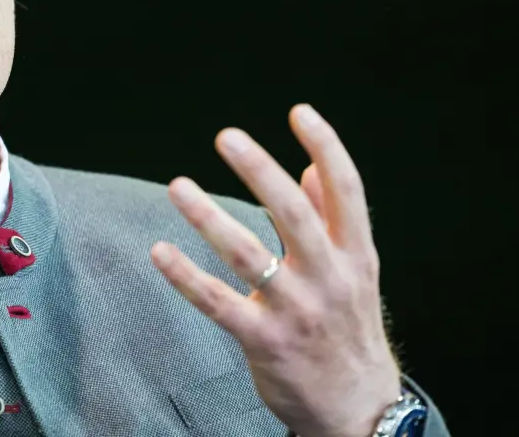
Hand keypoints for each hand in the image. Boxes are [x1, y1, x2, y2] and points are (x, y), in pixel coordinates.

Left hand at [151, 104, 400, 436]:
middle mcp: (329, 279)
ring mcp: (295, 312)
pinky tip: (160, 251)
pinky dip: (186, 276)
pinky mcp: (263, 341)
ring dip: (208, 217)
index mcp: (356, 256)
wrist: (358, 409)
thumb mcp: (356, 273)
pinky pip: (218, 304)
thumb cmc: (348, 329)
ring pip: (247, 255)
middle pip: (295, 215)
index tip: (299, 112)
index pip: (347, 192)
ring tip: (177, 185)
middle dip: (260, 171)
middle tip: (227, 137)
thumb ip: (334, 219)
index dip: (327, 147)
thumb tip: (311, 167)